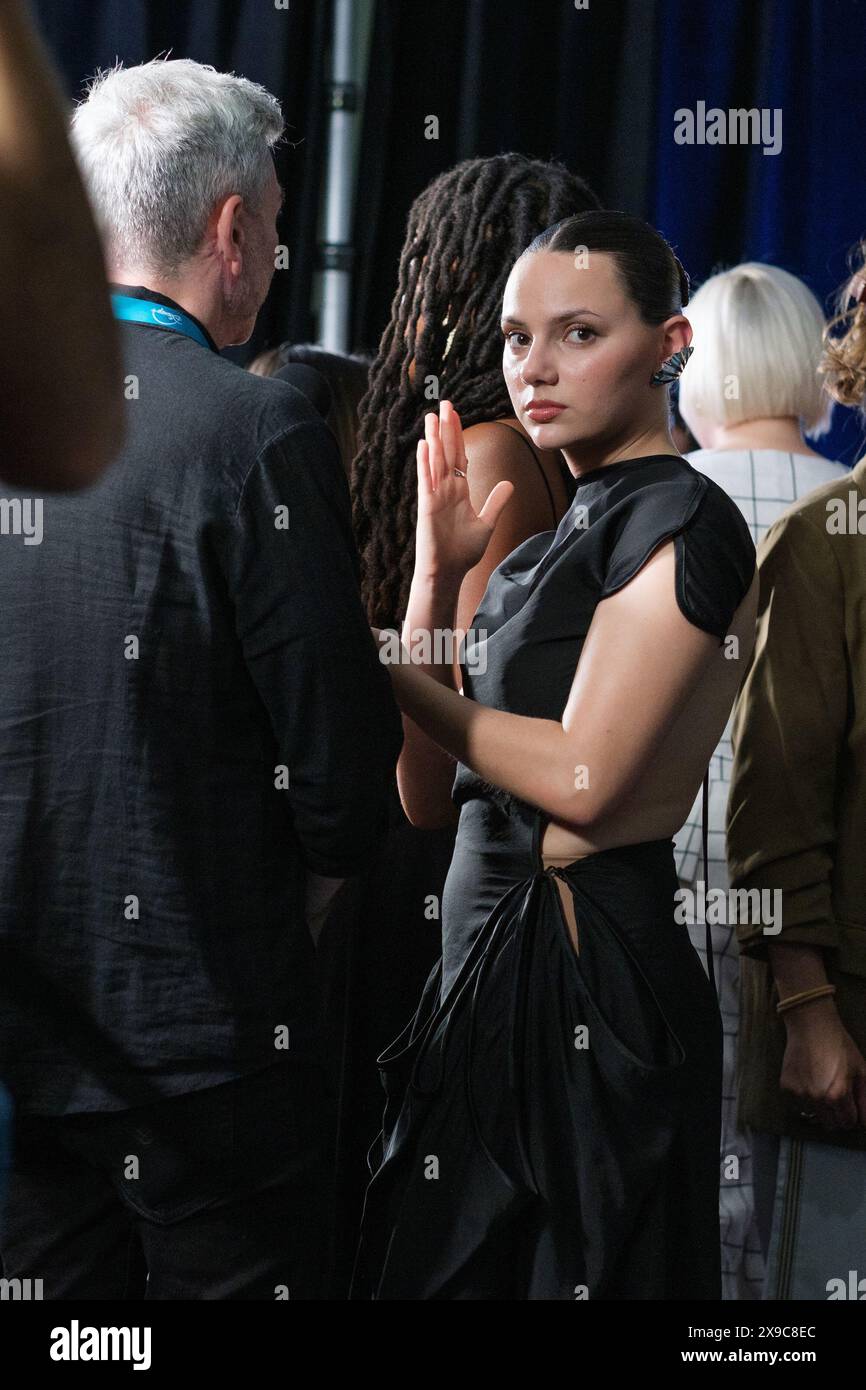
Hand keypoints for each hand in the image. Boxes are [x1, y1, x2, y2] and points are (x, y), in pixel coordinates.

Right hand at [415, 399, 513, 580]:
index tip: (456, 416)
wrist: (448, 572)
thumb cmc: (463, 552)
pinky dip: (425, 463)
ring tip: (432, 416)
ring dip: (433, 438)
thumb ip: (496, 502)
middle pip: (447, 453)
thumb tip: (508, 484)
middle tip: (445, 404)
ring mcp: (435, 496)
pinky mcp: (427, 507)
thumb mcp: (487, 523)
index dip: (459, 436)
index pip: (459, 457)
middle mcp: (446, 490)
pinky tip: (424, 445)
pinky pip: (426, 481)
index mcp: (459, 492)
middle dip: (447, 428)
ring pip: (435, 461)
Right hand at [780, 1002, 865, 1129]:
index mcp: (838, 1095)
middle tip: (839, 1098)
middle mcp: (817, 1098)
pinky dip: (806, 1094)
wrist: (811, 1025)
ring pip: (815, 1114)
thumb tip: (865, 1121)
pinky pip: (800, 1101)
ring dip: (821, 1105)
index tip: (851, 1107)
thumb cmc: (838, 1044)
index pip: (848, 1123)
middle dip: (837, 1115)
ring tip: (823, 1083)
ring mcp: (799, 1093)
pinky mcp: (787, 1087)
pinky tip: (810, 1077)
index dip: (853, 1115)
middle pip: (831, 1124)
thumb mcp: (861, 1070)